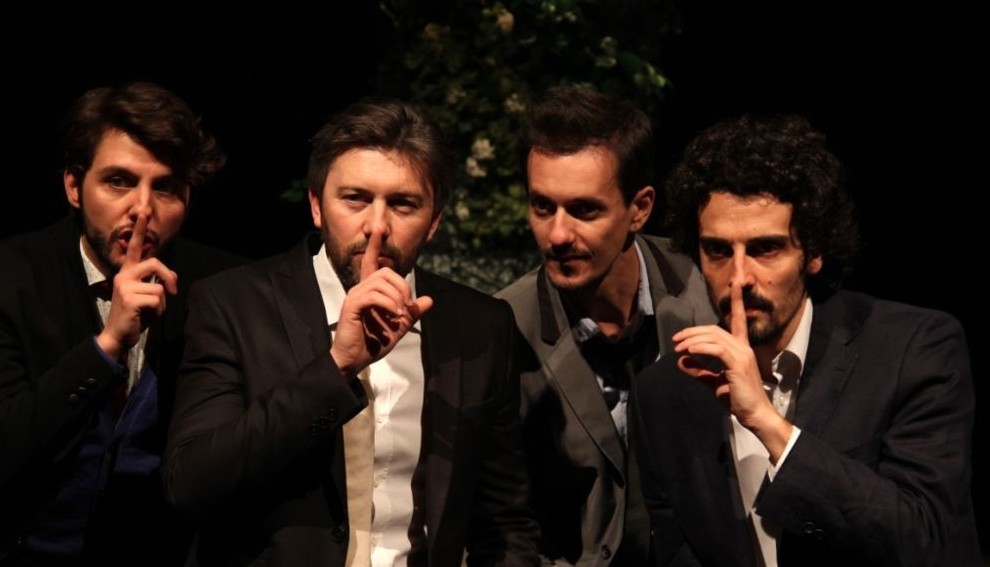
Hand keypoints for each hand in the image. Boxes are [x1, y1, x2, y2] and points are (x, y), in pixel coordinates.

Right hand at [95, 215, 177, 359]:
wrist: (118, 335)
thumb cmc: (135, 315)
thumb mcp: (145, 295)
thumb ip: (154, 282)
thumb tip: (169, 278)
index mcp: (127, 272)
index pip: (135, 248)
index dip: (139, 230)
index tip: (143, 212)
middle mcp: (124, 275)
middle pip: (155, 263)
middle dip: (169, 277)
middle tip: (172, 291)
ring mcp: (124, 286)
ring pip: (159, 287)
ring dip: (162, 303)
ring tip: (150, 310)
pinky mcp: (129, 298)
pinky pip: (157, 299)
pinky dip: (158, 310)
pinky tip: (146, 315)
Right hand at [329, 231, 432, 375]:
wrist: (355, 361)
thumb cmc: (372, 344)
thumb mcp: (399, 327)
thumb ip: (412, 313)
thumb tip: (429, 300)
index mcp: (370, 291)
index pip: (371, 263)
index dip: (374, 246)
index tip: (377, 229)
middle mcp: (360, 289)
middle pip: (386, 272)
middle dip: (403, 286)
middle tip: (407, 307)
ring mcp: (355, 296)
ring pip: (381, 282)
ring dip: (397, 297)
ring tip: (401, 314)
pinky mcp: (352, 305)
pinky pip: (375, 295)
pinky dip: (390, 304)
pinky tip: (395, 316)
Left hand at [672, 280, 791, 459]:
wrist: (755, 416)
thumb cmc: (738, 399)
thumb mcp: (714, 383)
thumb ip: (700, 371)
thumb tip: (681, 362)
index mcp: (741, 349)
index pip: (738, 319)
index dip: (737, 300)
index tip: (736, 281)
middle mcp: (744, 348)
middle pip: (716, 328)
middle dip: (693, 331)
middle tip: (676, 340)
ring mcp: (743, 354)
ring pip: (714, 336)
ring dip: (692, 340)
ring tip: (678, 348)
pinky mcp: (738, 364)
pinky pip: (716, 349)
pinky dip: (699, 348)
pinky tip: (688, 352)